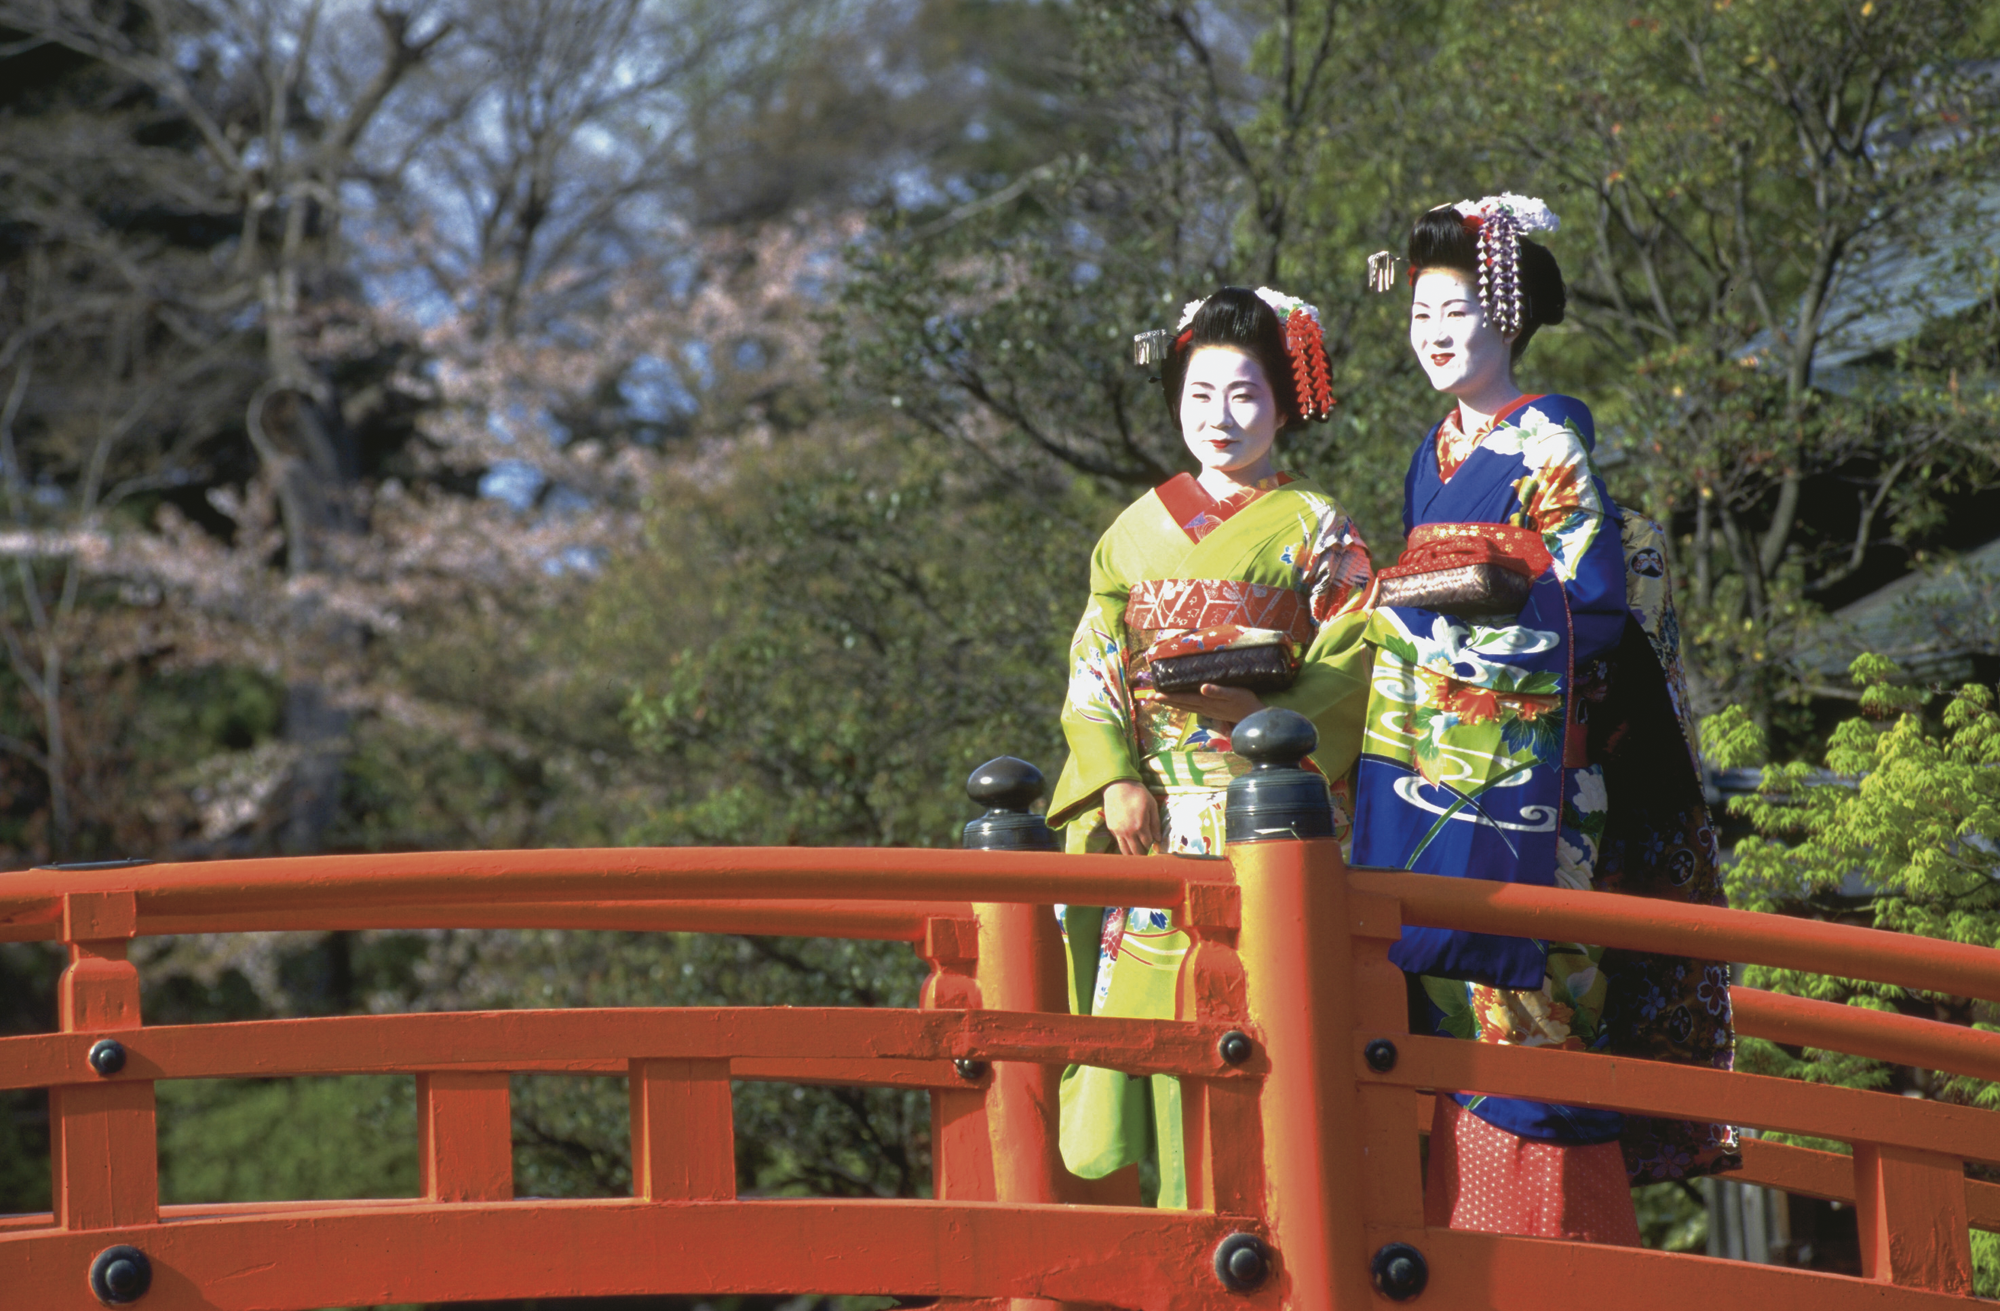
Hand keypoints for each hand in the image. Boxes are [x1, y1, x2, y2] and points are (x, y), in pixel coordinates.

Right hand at [1103, 779, 1158, 855]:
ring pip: (1125, 850)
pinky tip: (1129, 844)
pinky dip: (1124, 846)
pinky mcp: (1111, 828)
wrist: (1118, 786)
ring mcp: (1118, 831)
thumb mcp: (1152, 805)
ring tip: (1138, 853)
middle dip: (1143, 852)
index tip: (1155, 845)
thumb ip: (1156, 823)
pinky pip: (1118, 842)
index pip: (1148, 843)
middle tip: (1147, 852)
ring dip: (1132, 854)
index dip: (1152, 845)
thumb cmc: (1137, 794)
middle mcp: (1128, 831)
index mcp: (1140, 826)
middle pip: (1137, 851)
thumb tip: (1158, 839)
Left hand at [1137, 683, 1265, 725]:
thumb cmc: (1245, 701)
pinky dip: (1182, 704)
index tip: (1155, 695)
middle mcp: (1203, 707)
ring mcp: (1207, 710)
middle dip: (1165, 700)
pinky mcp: (1211, 710)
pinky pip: (1191, 707)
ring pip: (1185, 706)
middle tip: (1149, 697)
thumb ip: (1218, 691)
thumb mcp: (1234, 693)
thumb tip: (1202, 688)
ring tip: (1159, 699)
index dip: (1169, 697)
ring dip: (1171, 703)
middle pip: (1180, 703)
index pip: (1183, 698)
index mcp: (1206, 701)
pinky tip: (1180, 703)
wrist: (1253, 717)